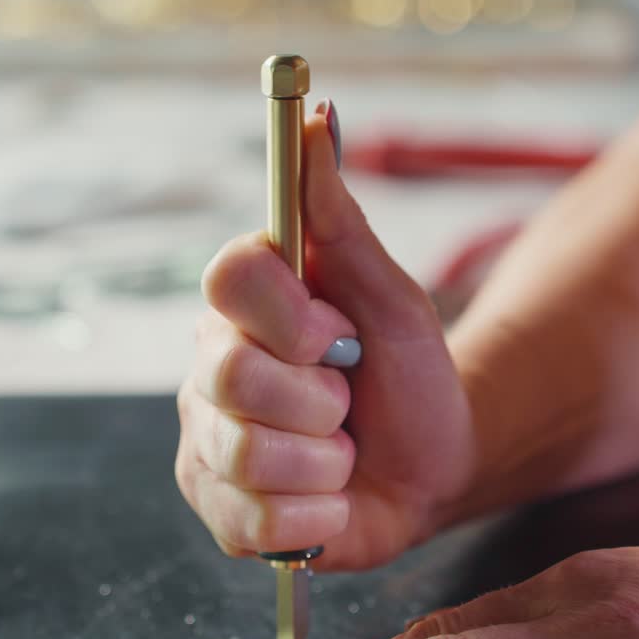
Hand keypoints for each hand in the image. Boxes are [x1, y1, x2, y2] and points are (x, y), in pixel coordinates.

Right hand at [175, 106, 473, 568]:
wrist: (433, 468)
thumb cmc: (409, 375)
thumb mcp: (391, 296)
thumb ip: (340, 216)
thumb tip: (316, 119)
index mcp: (245, 303)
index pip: (227, 278)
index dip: (288, 314)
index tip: (335, 332)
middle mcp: (208, 365)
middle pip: (232, 375)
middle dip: (320, 398)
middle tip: (347, 401)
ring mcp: (205, 440)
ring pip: (248, 453)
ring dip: (326, 460)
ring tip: (342, 451)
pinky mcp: (216, 508)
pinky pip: (256, 519)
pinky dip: (318, 514)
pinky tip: (329, 497)